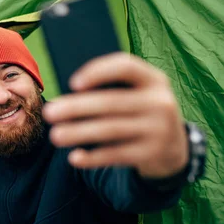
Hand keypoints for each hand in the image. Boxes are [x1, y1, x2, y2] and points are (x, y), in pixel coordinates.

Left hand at [43, 53, 188, 178]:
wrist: (173, 148)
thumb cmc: (139, 114)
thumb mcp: (136, 97)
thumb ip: (111, 92)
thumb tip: (67, 98)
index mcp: (154, 79)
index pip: (126, 66)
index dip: (99, 72)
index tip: (72, 83)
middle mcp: (160, 102)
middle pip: (112, 102)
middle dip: (77, 107)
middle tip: (49, 113)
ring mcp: (158, 129)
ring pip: (111, 130)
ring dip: (79, 133)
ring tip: (55, 136)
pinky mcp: (152, 154)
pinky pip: (117, 155)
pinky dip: (93, 157)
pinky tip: (74, 157)